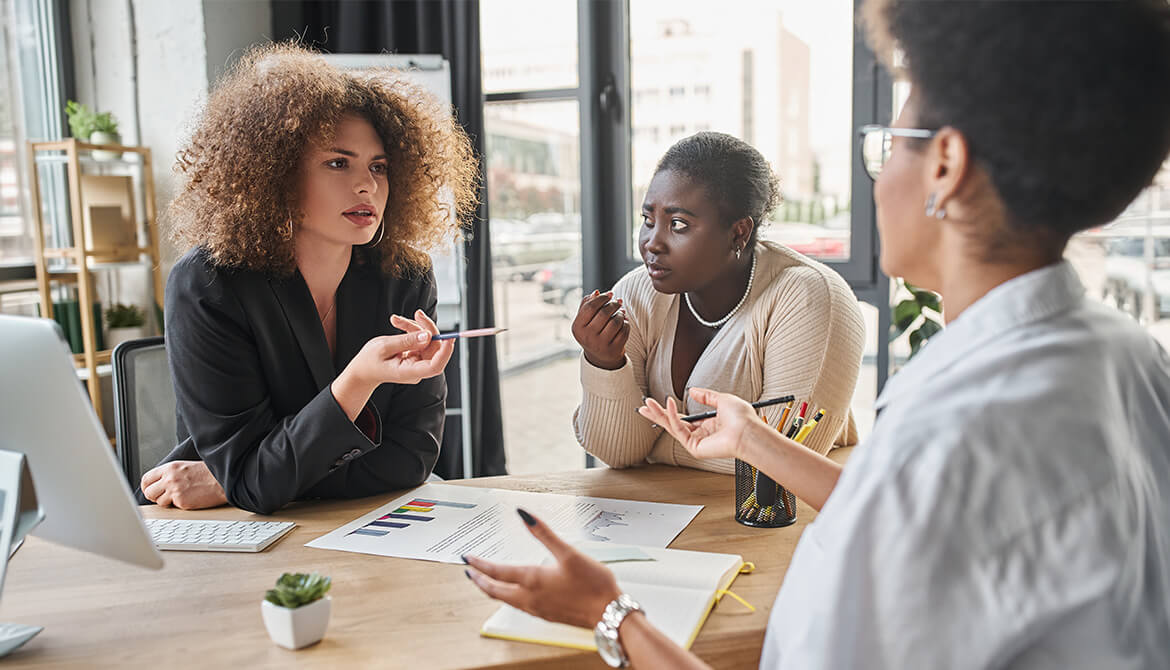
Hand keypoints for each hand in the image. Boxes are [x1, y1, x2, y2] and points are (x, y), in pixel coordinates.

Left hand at [140, 460, 226, 509]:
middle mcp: (170, 478)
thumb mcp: (185, 467)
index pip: (146, 479)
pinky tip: (188, 499)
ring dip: (166, 502)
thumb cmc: (208, 473)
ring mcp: (175, 490)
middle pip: (148, 492)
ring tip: (179, 497)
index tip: (149, 490)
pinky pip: (172, 507)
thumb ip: (170, 474)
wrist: (223, 479)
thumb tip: (158, 484)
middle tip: (162, 497)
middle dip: (153, 496)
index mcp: (170, 468)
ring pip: (158, 502)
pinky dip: (178, 505)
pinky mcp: (181, 501)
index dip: (146, 487)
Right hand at [344, 310, 453, 387]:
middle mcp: (417, 369)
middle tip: (416, 314)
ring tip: (396, 320)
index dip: (445, 352)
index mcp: (409, 372)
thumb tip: (428, 336)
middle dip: (426, 328)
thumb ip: (407, 341)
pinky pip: (420, 341)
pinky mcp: (416, 356)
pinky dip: (412, 331)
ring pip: (427, 341)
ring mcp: (417, 363)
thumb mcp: (384, 347)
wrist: (362, 370)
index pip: (435, 366)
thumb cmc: (369, 361)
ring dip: (415, 327)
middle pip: (434, 348)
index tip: (449, 337)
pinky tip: (399, 324)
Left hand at [465, 508, 621, 629]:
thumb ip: (544, 533)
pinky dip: (508, 598)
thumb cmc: (593, 585)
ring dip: (492, 591)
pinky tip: (515, 595)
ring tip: (486, 583)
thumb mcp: (569, 553)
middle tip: (470, 573)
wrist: (608, 613)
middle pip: (495, 591)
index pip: (497, 573)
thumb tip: (524, 515)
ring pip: (506, 600)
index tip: (468, 559)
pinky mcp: (546, 615)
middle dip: (480, 581)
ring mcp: (537, 609)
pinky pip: (518, 607)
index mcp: (532, 580)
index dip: (480, 565)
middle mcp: (530, 598)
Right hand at [571, 290, 629, 369]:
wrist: (600, 358)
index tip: (610, 294)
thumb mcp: (585, 321)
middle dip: (614, 304)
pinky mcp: (614, 349)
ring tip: (620, 313)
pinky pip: (624, 330)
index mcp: (577, 328)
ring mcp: (601, 345)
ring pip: (616, 321)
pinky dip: (626, 323)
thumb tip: (596, 293)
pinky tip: (624, 323)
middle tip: (618, 302)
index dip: (602, 298)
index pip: (590, 307)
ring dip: (621, 314)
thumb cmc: (592, 333)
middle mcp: (588, 337)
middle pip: (604, 313)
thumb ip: (587, 305)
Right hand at [638, 388, 767, 461]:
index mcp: (708, 425)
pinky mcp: (694, 447)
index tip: (660, 403)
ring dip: (659, 414)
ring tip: (648, 404)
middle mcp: (701, 434)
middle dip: (657, 414)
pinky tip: (668, 404)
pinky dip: (672, 416)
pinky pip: (679, 429)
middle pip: (673, 423)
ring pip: (672, 427)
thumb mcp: (722, 400)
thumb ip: (706, 395)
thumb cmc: (742, 419)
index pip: (684, 418)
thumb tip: (692, 391)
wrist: (748, 431)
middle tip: (644, 406)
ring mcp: (697, 442)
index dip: (670, 410)